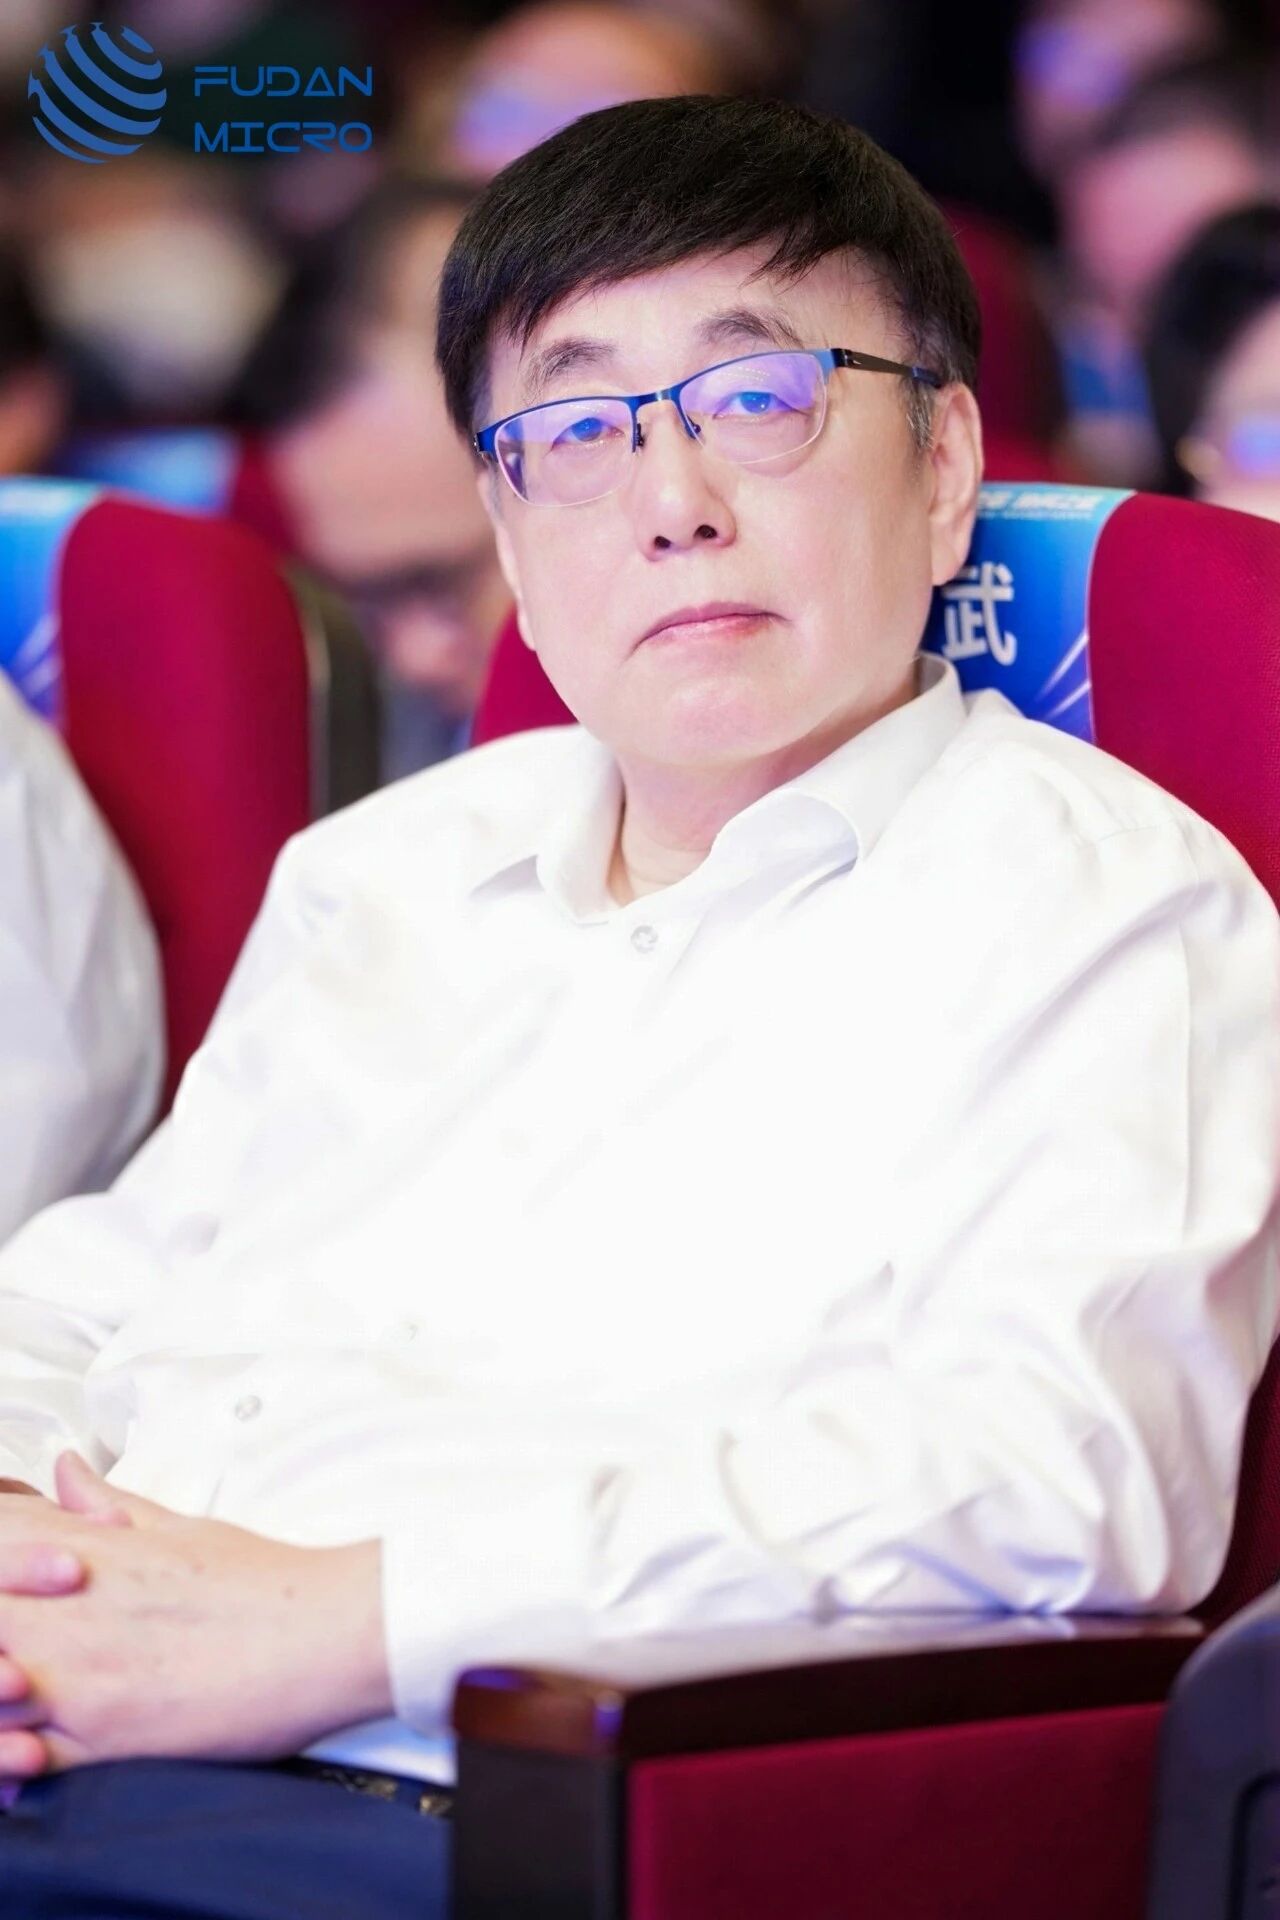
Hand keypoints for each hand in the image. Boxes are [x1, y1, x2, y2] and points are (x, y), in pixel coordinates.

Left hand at [0, 1453, 390, 1779]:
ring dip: (1, 1684)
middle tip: (23, 1636)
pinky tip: (26, 1748)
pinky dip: (14, 1756)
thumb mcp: (178, 1528)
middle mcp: (72, 1612)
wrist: (324, 1633)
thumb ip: (108, 1506)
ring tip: (22, 1688)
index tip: (11, 1578)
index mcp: (90, 1554)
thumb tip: (66, 1472)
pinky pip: (23, 1757)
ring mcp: (82, 1678)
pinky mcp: (104, 1740)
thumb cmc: (266, 1583)